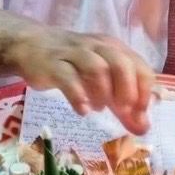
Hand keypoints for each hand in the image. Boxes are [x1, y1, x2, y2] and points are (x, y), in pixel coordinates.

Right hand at [8, 23, 154, 133]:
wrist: (31, 45)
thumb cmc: (73, 65)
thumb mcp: (101, 82)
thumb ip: (122, 105)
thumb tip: (143, 129)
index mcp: (113, 48)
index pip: (139, 66)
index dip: (144, 92)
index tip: (139, 114)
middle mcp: (96, 47)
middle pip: (120, 64)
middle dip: (126, 90)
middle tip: (123, 112)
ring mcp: (73, 54)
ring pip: (96, 68)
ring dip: (103, 92)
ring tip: (99, 109)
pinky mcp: (52, 64)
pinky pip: (67, 78)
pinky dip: (78, 96)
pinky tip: (83, 110)